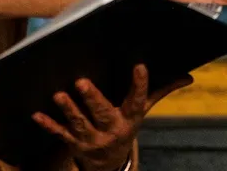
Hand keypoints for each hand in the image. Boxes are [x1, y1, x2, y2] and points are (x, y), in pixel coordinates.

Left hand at [34, 65, 191, 170]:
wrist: (109, 163)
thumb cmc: (126, 126)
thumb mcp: (143, 111)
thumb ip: (161, 91)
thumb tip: (188, 77)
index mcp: (130, 117)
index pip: (138, 100)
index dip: (139, 84)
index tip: (139, 66)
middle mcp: (112, 128)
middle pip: (103, 113)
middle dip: (92, 99)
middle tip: (82, 82)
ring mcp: (91, 138)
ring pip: (79, 124)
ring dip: (69, 110)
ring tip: (60, 95)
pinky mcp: (74, 143)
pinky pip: (60, 134)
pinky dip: (49, 125)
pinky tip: (38, 115)